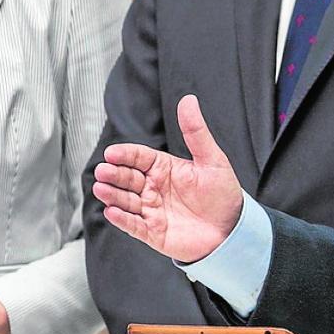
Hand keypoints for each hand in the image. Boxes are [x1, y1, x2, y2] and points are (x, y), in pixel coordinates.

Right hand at [93, 94, 242, 262]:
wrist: (233, 229)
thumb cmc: (223, 194)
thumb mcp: (212, 159)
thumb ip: (195, 131)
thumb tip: (189, 101)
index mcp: (165, 168)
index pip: (139, 157)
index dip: (125, 154)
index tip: (112, 152)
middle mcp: (154, 188)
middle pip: (127, 178)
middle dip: (113, 174)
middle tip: (103, 170)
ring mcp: (152, 210)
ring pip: (125, 200)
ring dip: (112, 195)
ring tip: (101, 188)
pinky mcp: (153, 232)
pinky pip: (133, 225)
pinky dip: (122, 219)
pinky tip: (112, 211)